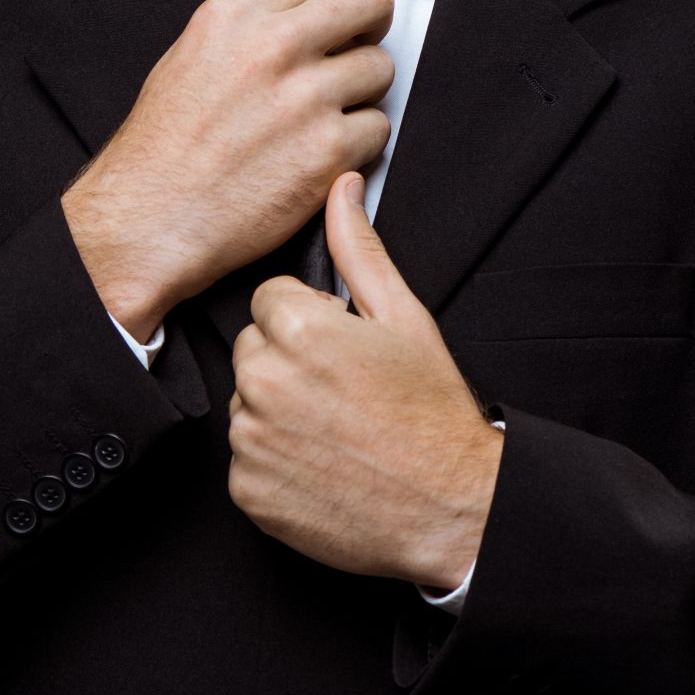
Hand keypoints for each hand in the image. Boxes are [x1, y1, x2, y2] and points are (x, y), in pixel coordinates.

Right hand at [62, 0, 394, 339]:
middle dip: (373, 24)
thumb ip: (249, 17)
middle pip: (370, 2)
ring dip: (360, 92)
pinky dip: (357, 144)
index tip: (349, 12)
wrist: (149, 219)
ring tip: (320, 114)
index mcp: (237, 15)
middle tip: (357, 47)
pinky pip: (377, 129)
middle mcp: (274, 47)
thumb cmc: (162, 146)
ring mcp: (305, 99)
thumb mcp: (192, 54)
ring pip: (380, 70)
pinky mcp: (327, 152)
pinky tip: (317, 152)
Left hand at [227, 169, 503, 590]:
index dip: (309, 323)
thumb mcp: (403, 318)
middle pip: (252, 348)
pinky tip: (320, 465)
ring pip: (246, 402)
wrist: (451, 508)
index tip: (343, 351)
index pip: (269, 301)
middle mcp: (265, 382)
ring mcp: (252, 440)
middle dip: (287, 362)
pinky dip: (273, 462)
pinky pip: (243, 458)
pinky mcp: (247, 489)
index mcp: (299, 332)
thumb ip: (358, 249)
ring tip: (335, 430)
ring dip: (277, 411)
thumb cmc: (432, 414)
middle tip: (342, 392)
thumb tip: (342, 187)